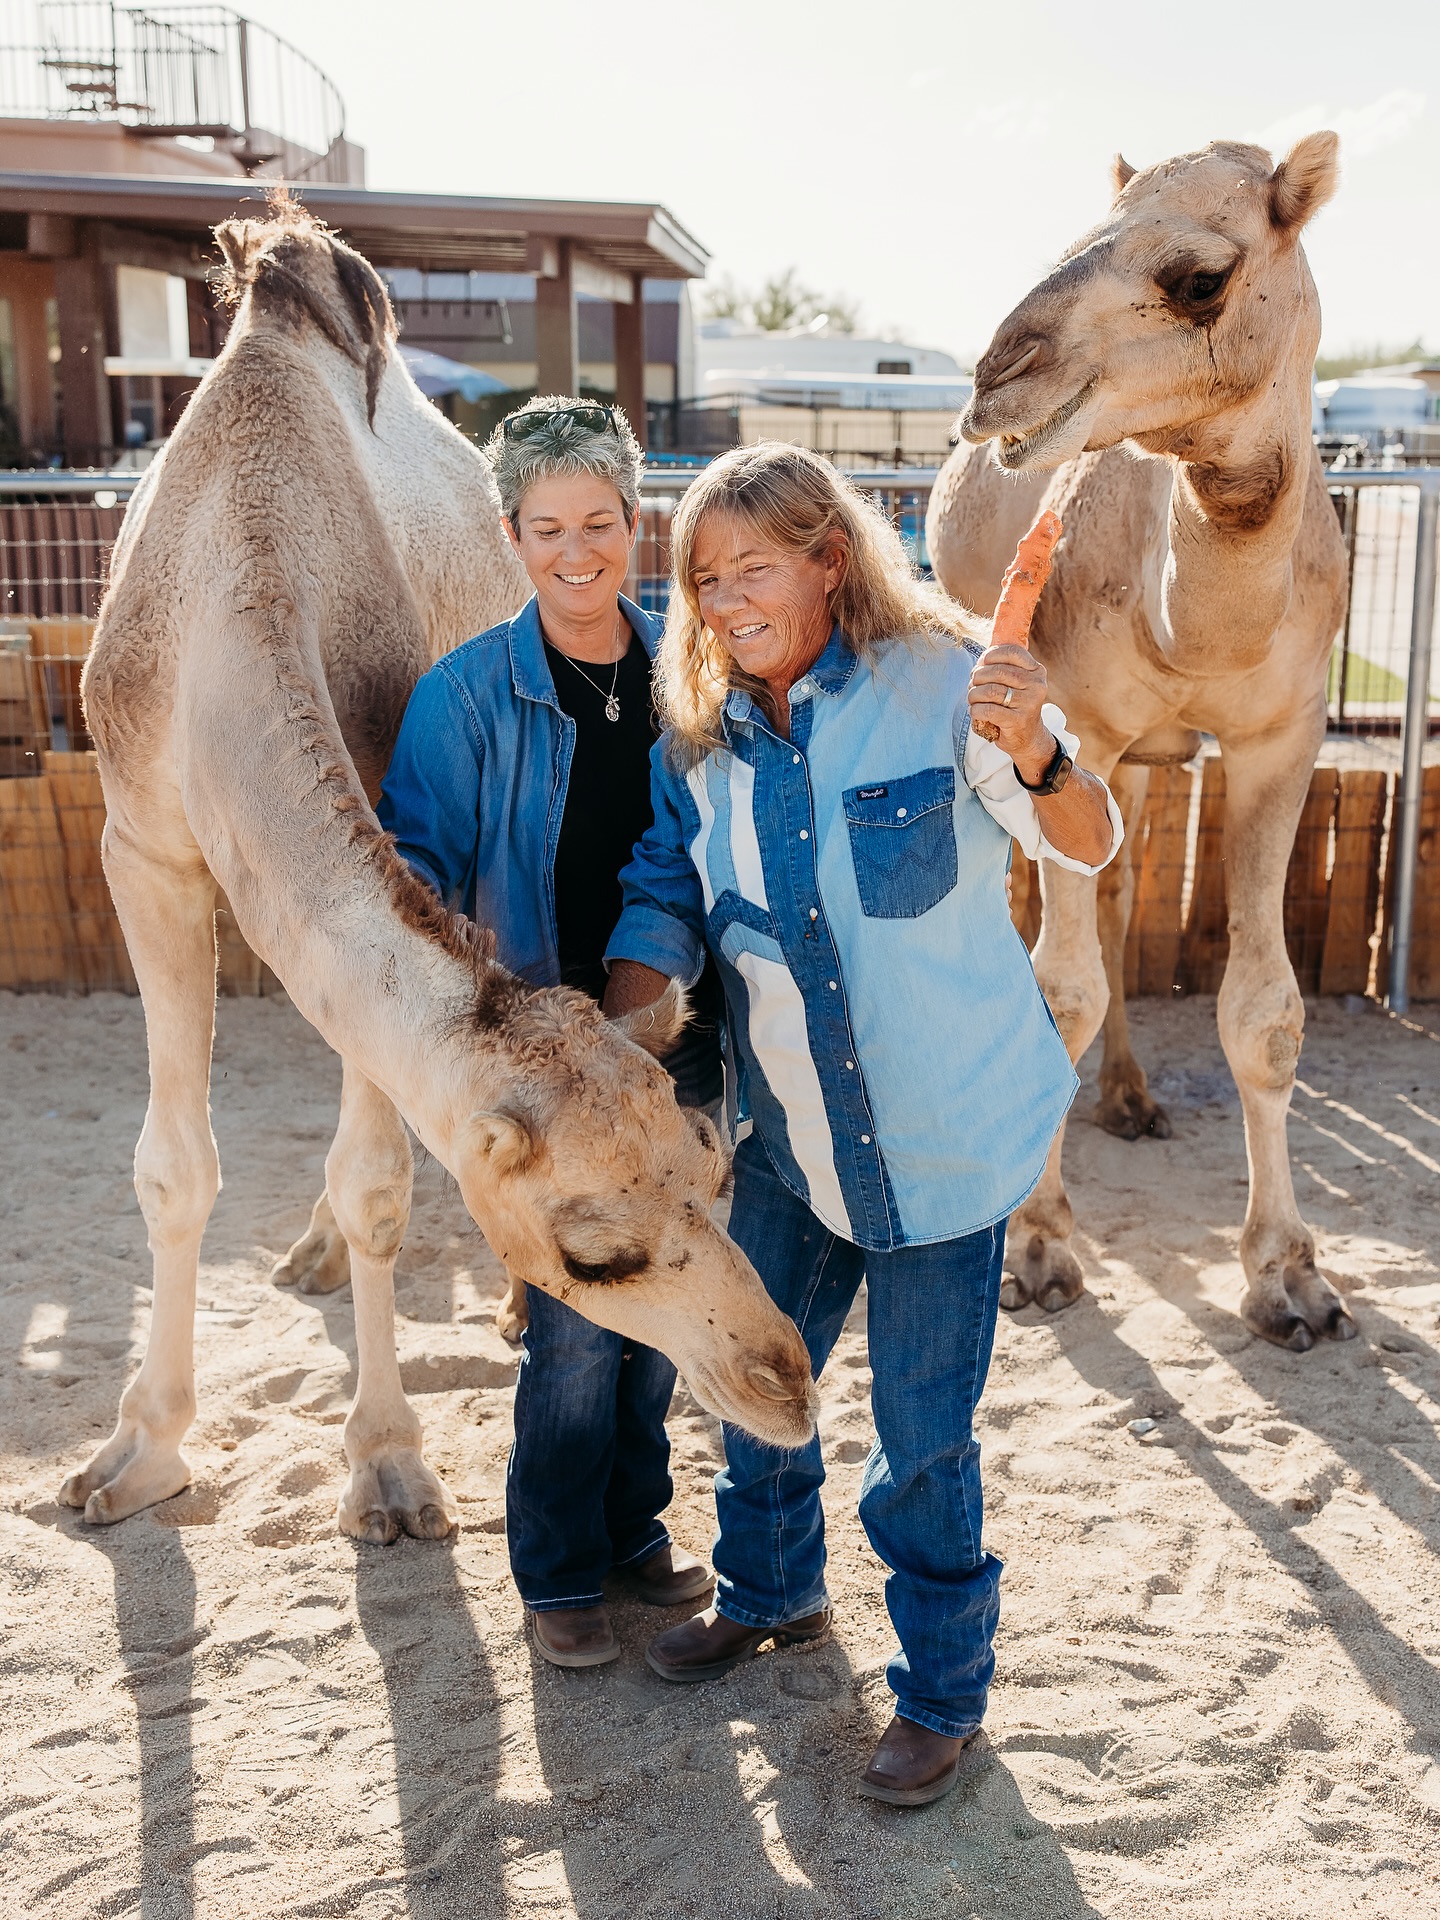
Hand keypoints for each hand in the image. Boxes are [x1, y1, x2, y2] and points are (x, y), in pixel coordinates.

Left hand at [967, 507, 1062, 783]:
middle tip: (990, 700)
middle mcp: (1034, 668)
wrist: (1030, 744)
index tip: (1048, 518)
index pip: (1021, 602)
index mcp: (1026, 655)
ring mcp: (1032, 690)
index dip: (1032, 560)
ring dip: (976, 706)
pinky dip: (980, 721)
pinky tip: (997, 725)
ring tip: (994, 712)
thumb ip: (996, 649)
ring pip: (977, 686)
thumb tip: (1003, 610)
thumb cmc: (1009, 708)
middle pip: (982, 663)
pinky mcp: (1023, 711)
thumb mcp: (1001, 676)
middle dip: (975, 686)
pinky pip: (980, 708)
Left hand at [967, 644, 1054, 784]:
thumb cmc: (1016, 706)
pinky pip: (988, 710)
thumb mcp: (1018, 683)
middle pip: (997, 672)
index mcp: (1036, 671)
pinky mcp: (1018, 721)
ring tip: (972, 699)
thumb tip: (981, 657)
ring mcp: (1028, 703)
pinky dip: (976, 710)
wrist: (1028, 737)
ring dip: (973, 694)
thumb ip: (1004, 666)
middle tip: (972, 685)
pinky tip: (975, 711)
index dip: (991, 655)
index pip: (1013, 652)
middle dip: (978, 677)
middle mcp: (1036, 685)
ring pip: (990, 690)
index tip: (982, 663)